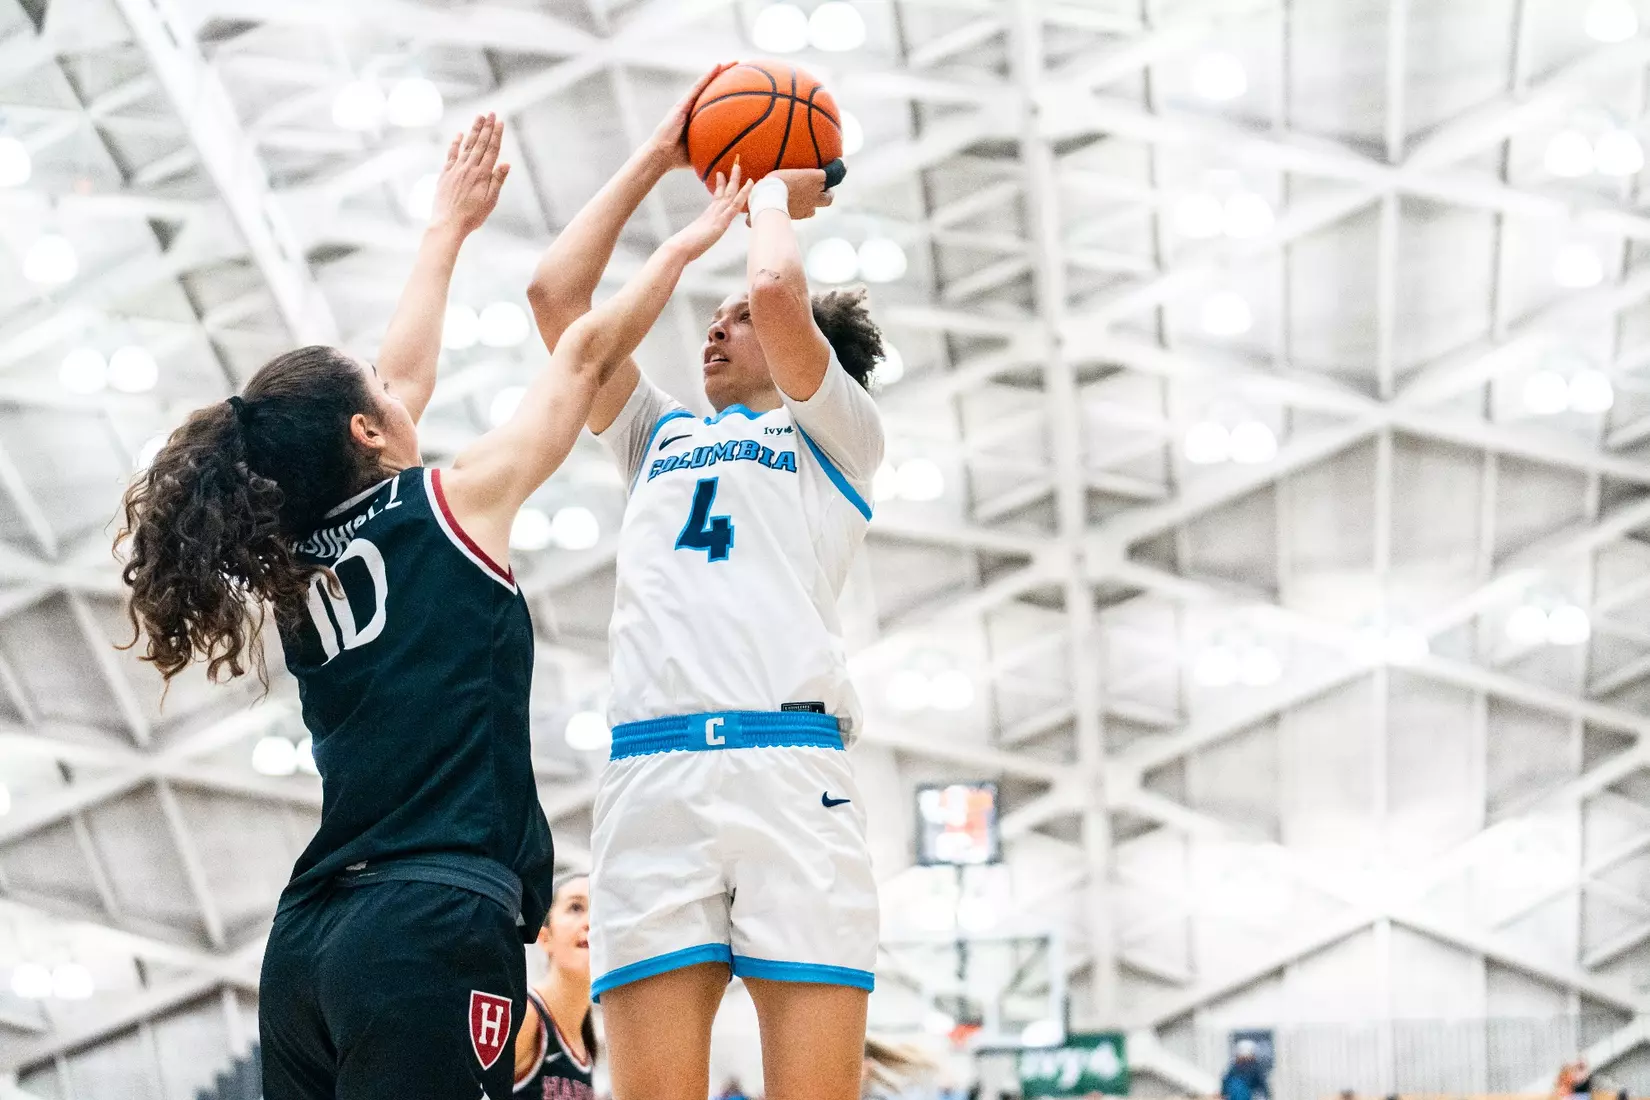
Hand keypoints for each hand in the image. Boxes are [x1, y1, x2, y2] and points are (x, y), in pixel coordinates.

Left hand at [429, 114, 509, 235]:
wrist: (447, 223)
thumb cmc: (472, 216)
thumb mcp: (490, 201)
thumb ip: (497, 181)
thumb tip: (506, 163)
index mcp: (482, 175)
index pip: (491, 150)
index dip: (496, 135)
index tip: (499, 122)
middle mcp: (469, 168)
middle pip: (479, 144)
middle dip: (486, 127)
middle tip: (490, 113)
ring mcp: (456, 169)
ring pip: (467, 145)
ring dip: (473, 130)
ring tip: (478, 117)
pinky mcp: (445, 174)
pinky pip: (452, 154)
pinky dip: (456, 143)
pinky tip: (460, 135)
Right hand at [649, 62, 737, 170]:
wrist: (661, 155)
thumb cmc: (678, 158)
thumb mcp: (702, 153)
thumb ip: (714, 151)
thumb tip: (733, 159)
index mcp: (697, 118)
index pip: (715, 102)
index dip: (728, 93)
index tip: (743, 87)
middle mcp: (692, 108)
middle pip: (712, 89)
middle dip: (727, 78)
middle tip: (743, 69)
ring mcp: (687, 104)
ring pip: (706, 83)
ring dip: (720, 71)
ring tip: (735, 62)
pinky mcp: (682, 103)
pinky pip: (698, 86)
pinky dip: (708, 76)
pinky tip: (718, 66)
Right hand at [669, 163, 754, 259]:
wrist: (679, 248)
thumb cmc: (684, 247)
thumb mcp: (694, 240)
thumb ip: (697, 237)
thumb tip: (694, 240)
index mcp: (707, 216)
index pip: (716, 197)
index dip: (720, 185)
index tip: (721, 174)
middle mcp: (713, 213)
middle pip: (724, 192)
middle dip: (730, 178)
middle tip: (735, 164)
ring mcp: (717, 216)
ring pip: (730, 194)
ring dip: (736, 180)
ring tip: (739, 166)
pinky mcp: (720, 222)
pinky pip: (735, 206)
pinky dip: (743, 194)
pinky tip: (750, 185)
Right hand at [764, 168, 833, 218]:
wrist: (770, 202)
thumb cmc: (772, 182)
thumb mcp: (779, 171)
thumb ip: (784, 172)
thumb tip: (763, 179)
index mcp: (813, 177)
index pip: (831, 174)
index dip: (839, 168)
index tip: (844, 163)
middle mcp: (815, 192)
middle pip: (829, 195)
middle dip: (829, 192)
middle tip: (825, 189)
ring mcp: (809, 205)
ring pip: (819, 206)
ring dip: (817, 202)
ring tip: (811, 200)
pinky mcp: (801, 215)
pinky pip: (806, 213)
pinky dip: (804, 210)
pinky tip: (798, 209)